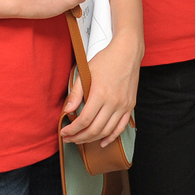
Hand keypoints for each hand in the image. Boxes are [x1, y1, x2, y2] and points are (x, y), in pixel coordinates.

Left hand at [63, 30, 138, 147]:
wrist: (128, 52)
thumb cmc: (106, 60)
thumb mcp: (86, 72)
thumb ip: (76, 93)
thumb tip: (67, 110)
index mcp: (100, 94)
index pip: (84, 120)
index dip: (72, 129)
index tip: (64, 132)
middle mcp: (114, 102)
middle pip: (94, 129)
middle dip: (79, 137)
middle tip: (69, 139)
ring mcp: (124, 105)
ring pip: (107, 131)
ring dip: (92, 139)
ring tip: (81, 140)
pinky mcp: (130, 106)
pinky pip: (121, 127)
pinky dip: (111, 137)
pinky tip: (102, 142)